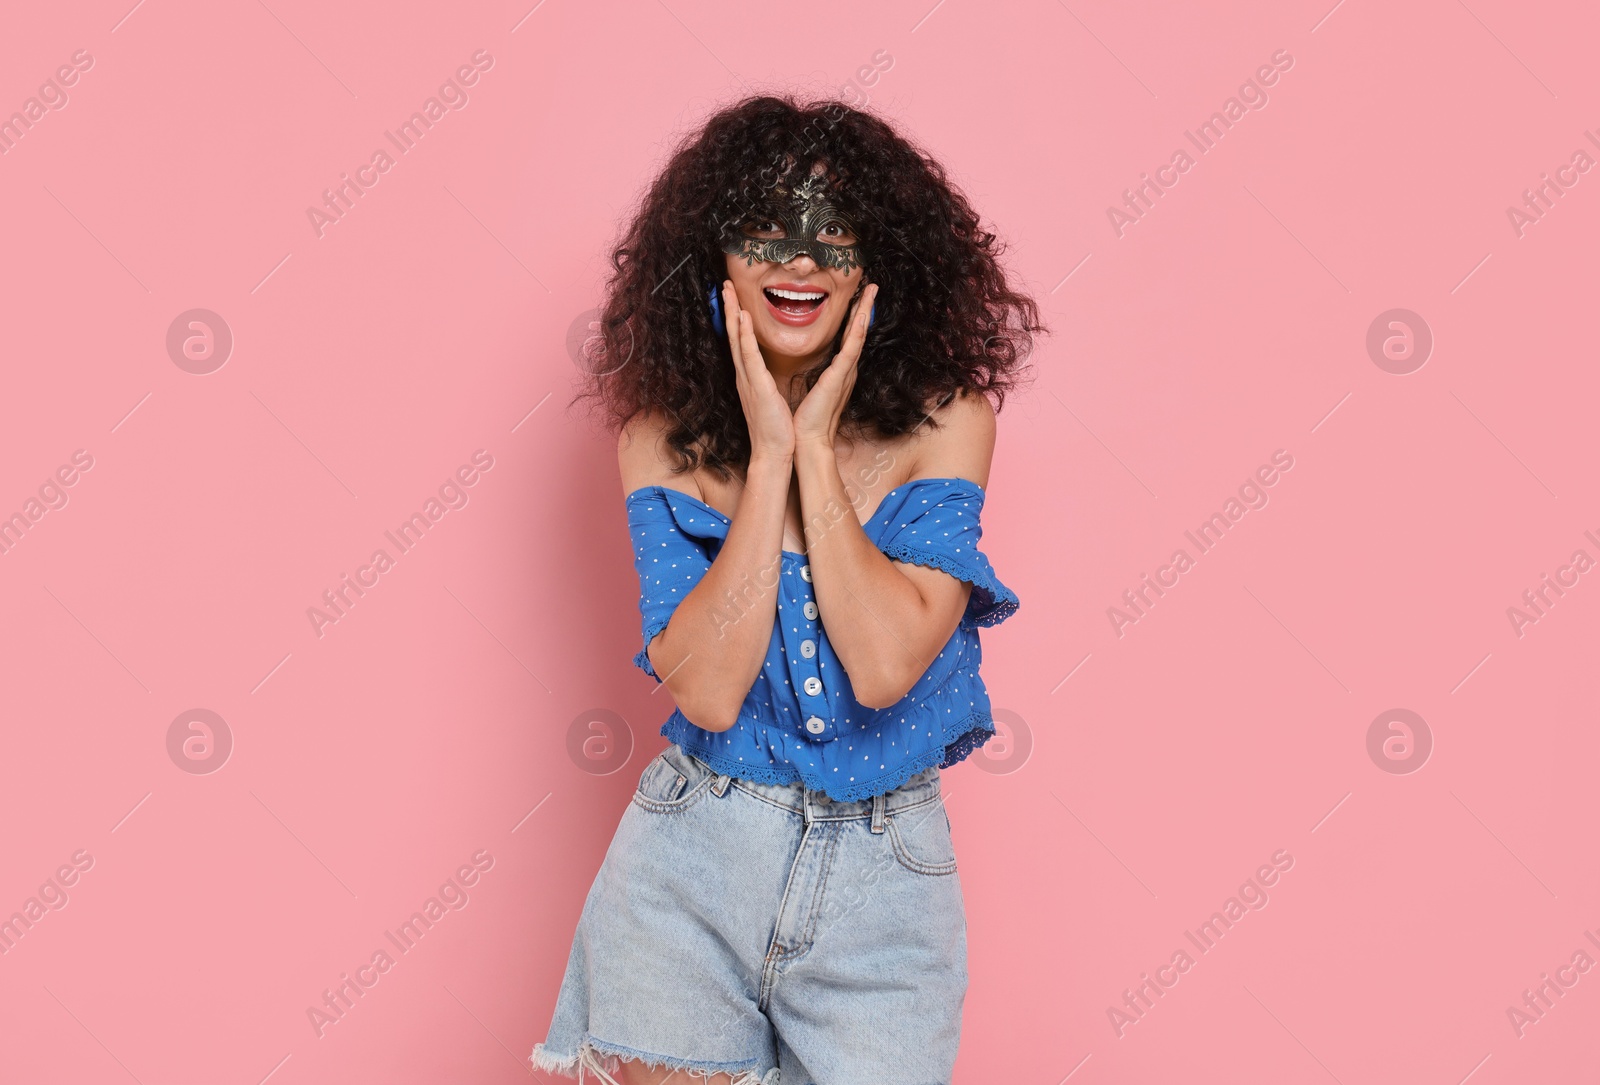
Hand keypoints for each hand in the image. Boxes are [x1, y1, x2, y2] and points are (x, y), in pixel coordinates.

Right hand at [722, 280, 794, 459]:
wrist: (773, 450)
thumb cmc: (775, 427)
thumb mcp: (770, 397)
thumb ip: (765, 380)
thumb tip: (766, 371)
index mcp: (749, 376)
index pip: (739, 341)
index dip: (735, 318)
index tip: (734, 297)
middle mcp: (744, 374)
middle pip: (733, 335)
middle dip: (728, 308)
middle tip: (725, 284)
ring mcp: (748, 379)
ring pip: (736, 340)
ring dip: (732, 313)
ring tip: (728, 291)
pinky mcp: (757, 385)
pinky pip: (748, 356)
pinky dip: (743, 336)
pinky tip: (741, 318)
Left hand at [793, 282, 876, 450]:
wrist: (806, 439)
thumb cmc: (807, 417)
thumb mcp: (813, 388)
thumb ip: (820, 374)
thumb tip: (819, 366)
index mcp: (839, 370)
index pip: (849, 336)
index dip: (855, 315)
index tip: (858, 296)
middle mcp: (846, 368)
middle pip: (858, 331)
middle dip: (865, 307)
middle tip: (872, 285)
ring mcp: (845, 372)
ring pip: (858, 334)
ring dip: (865, 311)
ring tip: (872, 290)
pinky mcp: (839, 378)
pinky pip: (850, 350)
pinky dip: (857, 332)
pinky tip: (862, 316)